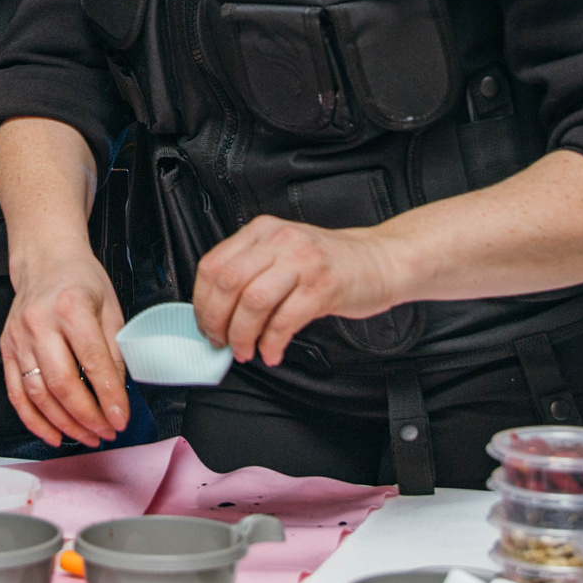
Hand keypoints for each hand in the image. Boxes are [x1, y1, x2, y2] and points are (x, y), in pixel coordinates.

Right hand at [0, 248, 127, 449]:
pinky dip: (34, 420)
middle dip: (87, 417)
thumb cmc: (80, 280)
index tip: (121, 419)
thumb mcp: (110, 306)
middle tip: (106, 433)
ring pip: (38, 394)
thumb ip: (115, 349)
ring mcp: (18, 337)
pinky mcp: (6, 349)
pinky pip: (16, 393)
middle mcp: (39, 323)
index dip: (109, 397)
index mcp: (71, 307)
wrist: (44, 260)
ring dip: (64, 424)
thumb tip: (120, 392)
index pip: (93, 362)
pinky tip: (53, 434)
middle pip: (62, 384)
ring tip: (87, 437)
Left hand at [192, 215, 395, 365]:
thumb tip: (216, 310)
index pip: (213, 265)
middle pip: (228, 283)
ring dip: (242, 335)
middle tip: (221, 342)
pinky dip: (272, 343)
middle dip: (217, 321)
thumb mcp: (283, 252)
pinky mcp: (324, 286)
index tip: (205, 324)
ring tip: (246, 350)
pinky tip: (272, 351)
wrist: (380, 260)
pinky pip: (284, 320)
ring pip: (253, 302)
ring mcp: (303, 261)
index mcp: (262, 231)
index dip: (202, 301)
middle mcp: (280, 240)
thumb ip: (251, 271)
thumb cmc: (329, 262)